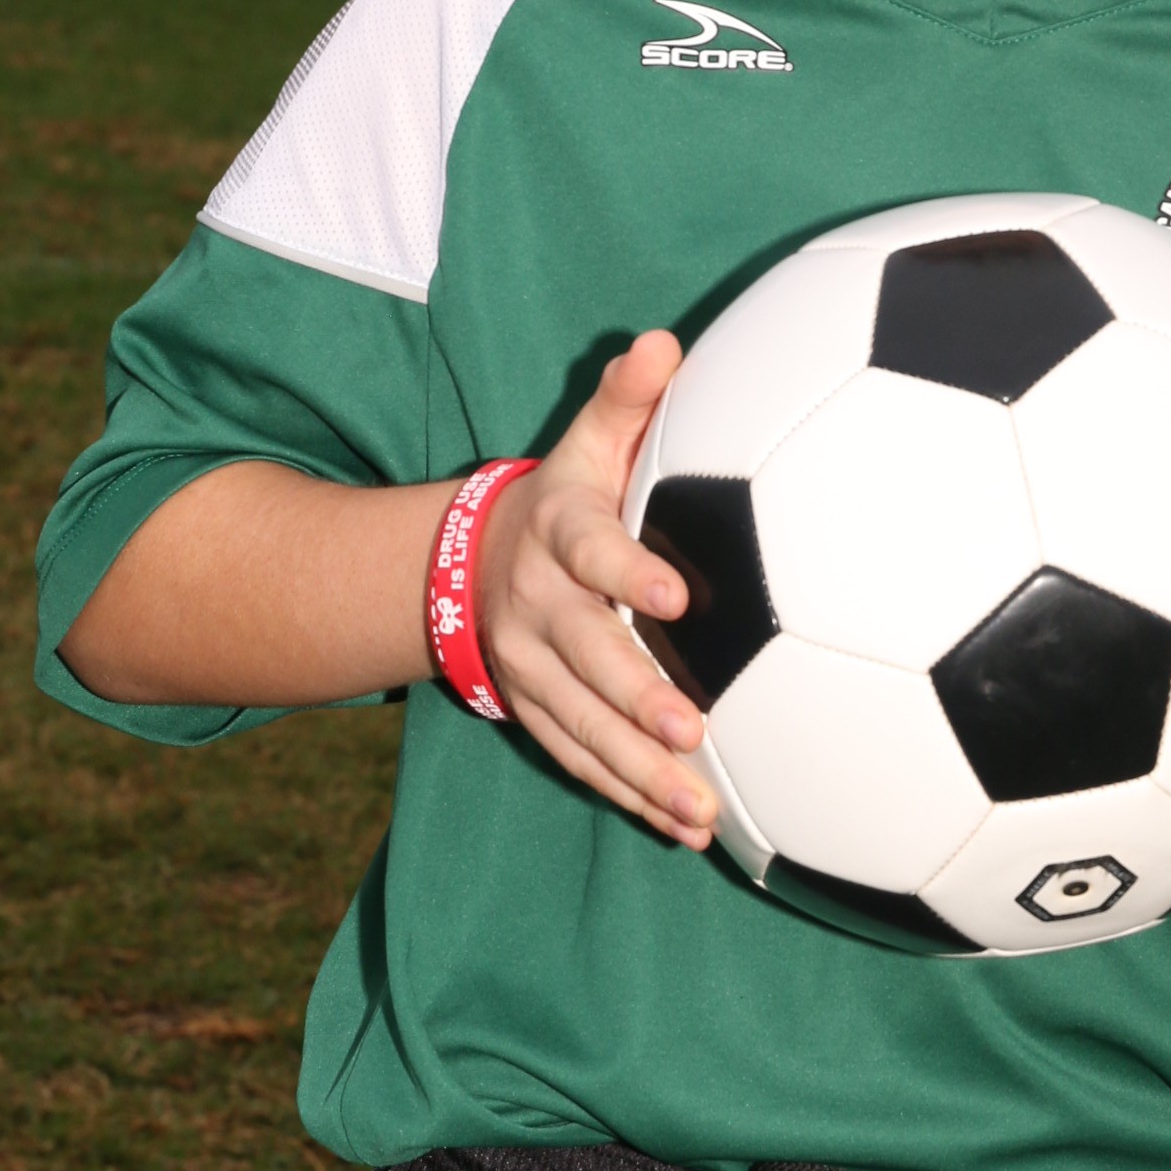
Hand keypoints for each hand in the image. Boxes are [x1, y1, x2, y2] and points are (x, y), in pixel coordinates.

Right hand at [472, 331, 715, 845]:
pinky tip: (682, 827)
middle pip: (588, 658)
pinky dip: (627, 794)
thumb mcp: (587, 443)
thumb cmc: (570, 497)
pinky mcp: (538, 711)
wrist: (472, 563)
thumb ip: (627, 400)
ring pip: (585, 726)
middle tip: (692, 730)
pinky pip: (581, 759)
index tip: (677, 599)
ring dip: (640, 771)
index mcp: (561, 536)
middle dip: (637, 699)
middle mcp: (540, 608)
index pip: (594, 552)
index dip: (630, 574)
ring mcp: (534, 668)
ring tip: (698, 809)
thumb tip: (664, 343)